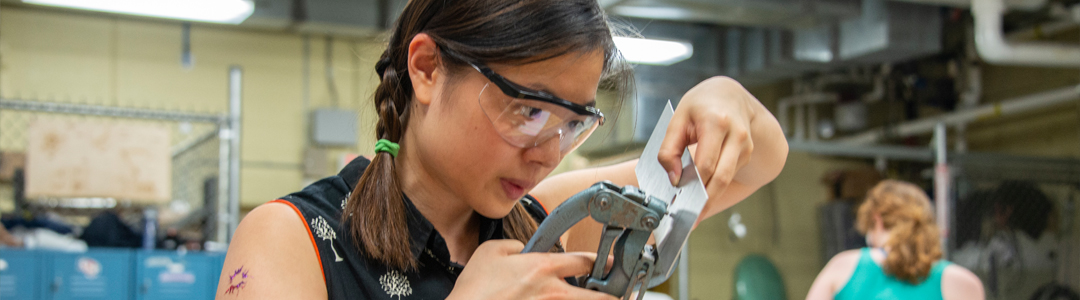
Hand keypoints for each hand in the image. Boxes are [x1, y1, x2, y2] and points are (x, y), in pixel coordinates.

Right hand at [449, 240, 617, 299]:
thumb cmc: (474, 288)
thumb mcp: (490, 251)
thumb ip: (514, 246)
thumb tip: (523, 250)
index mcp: (543, 268)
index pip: (585, 261)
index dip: (602, 262)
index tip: (610, 265)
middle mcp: (553, 293)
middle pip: (600, 297)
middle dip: (613, 296)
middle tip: (619, 294)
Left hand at [658, 77, 759, 223]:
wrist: (730, 95)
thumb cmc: (700, 106)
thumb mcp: (678, 119)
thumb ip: (669, 148)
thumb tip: (674, 178)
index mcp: (716, 122)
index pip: (706, 163)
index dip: (692, 184)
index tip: (678, 198)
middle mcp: (736, 134)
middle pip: (721, 177)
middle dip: (705, 202)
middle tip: (691, 220)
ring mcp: (745, 145)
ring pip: (727, 179)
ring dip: (711, 199)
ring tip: (695, 214)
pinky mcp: (747, 153)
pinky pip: (729, 174)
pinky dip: (716, 187)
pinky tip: (703, 195)